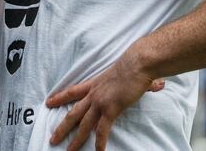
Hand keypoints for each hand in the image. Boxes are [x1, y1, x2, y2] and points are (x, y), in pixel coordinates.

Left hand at [45, 57, 164, 150]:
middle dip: (62, 127)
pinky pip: (102, 129)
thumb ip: (139, 83)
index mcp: (94, 84)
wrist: (137, 63)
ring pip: (83, 124)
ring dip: (76, 139)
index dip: (59, 98)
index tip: (48, 103)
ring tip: (68, 150)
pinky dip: (99, 141)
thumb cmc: (135, 65)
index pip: (72, 92)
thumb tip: (158, 84)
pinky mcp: (110, 109)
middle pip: (73, 113)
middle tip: (52, 138)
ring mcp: (100, 102)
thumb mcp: (129, 74)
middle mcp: (94, 94)